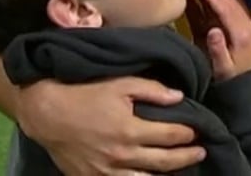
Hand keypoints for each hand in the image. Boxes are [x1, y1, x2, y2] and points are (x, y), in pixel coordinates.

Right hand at [17, 76, 206, 174]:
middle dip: (186, 157)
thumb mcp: (121, 83)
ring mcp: (107, 173)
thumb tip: (179, 96)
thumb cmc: (86, 94)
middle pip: (164, 162)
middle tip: (202, 152)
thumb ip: (152, 90)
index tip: (200, 131)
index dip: (189, 134)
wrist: (49, 114)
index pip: (170, 136)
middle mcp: (122, 156)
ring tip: (181, 170)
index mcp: (131, 130)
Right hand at [192, 0, 250, 81]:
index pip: (227, 9)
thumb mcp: (223, 70)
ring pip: (232, 3)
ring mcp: (245, 26)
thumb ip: (218, 51)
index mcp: (243, 34)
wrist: (244, 92)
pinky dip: (221, 0)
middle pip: (230, 3)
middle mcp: (246, 26)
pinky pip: (231, 9)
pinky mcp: (241, 29)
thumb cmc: (230, 82)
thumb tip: (213, 31)